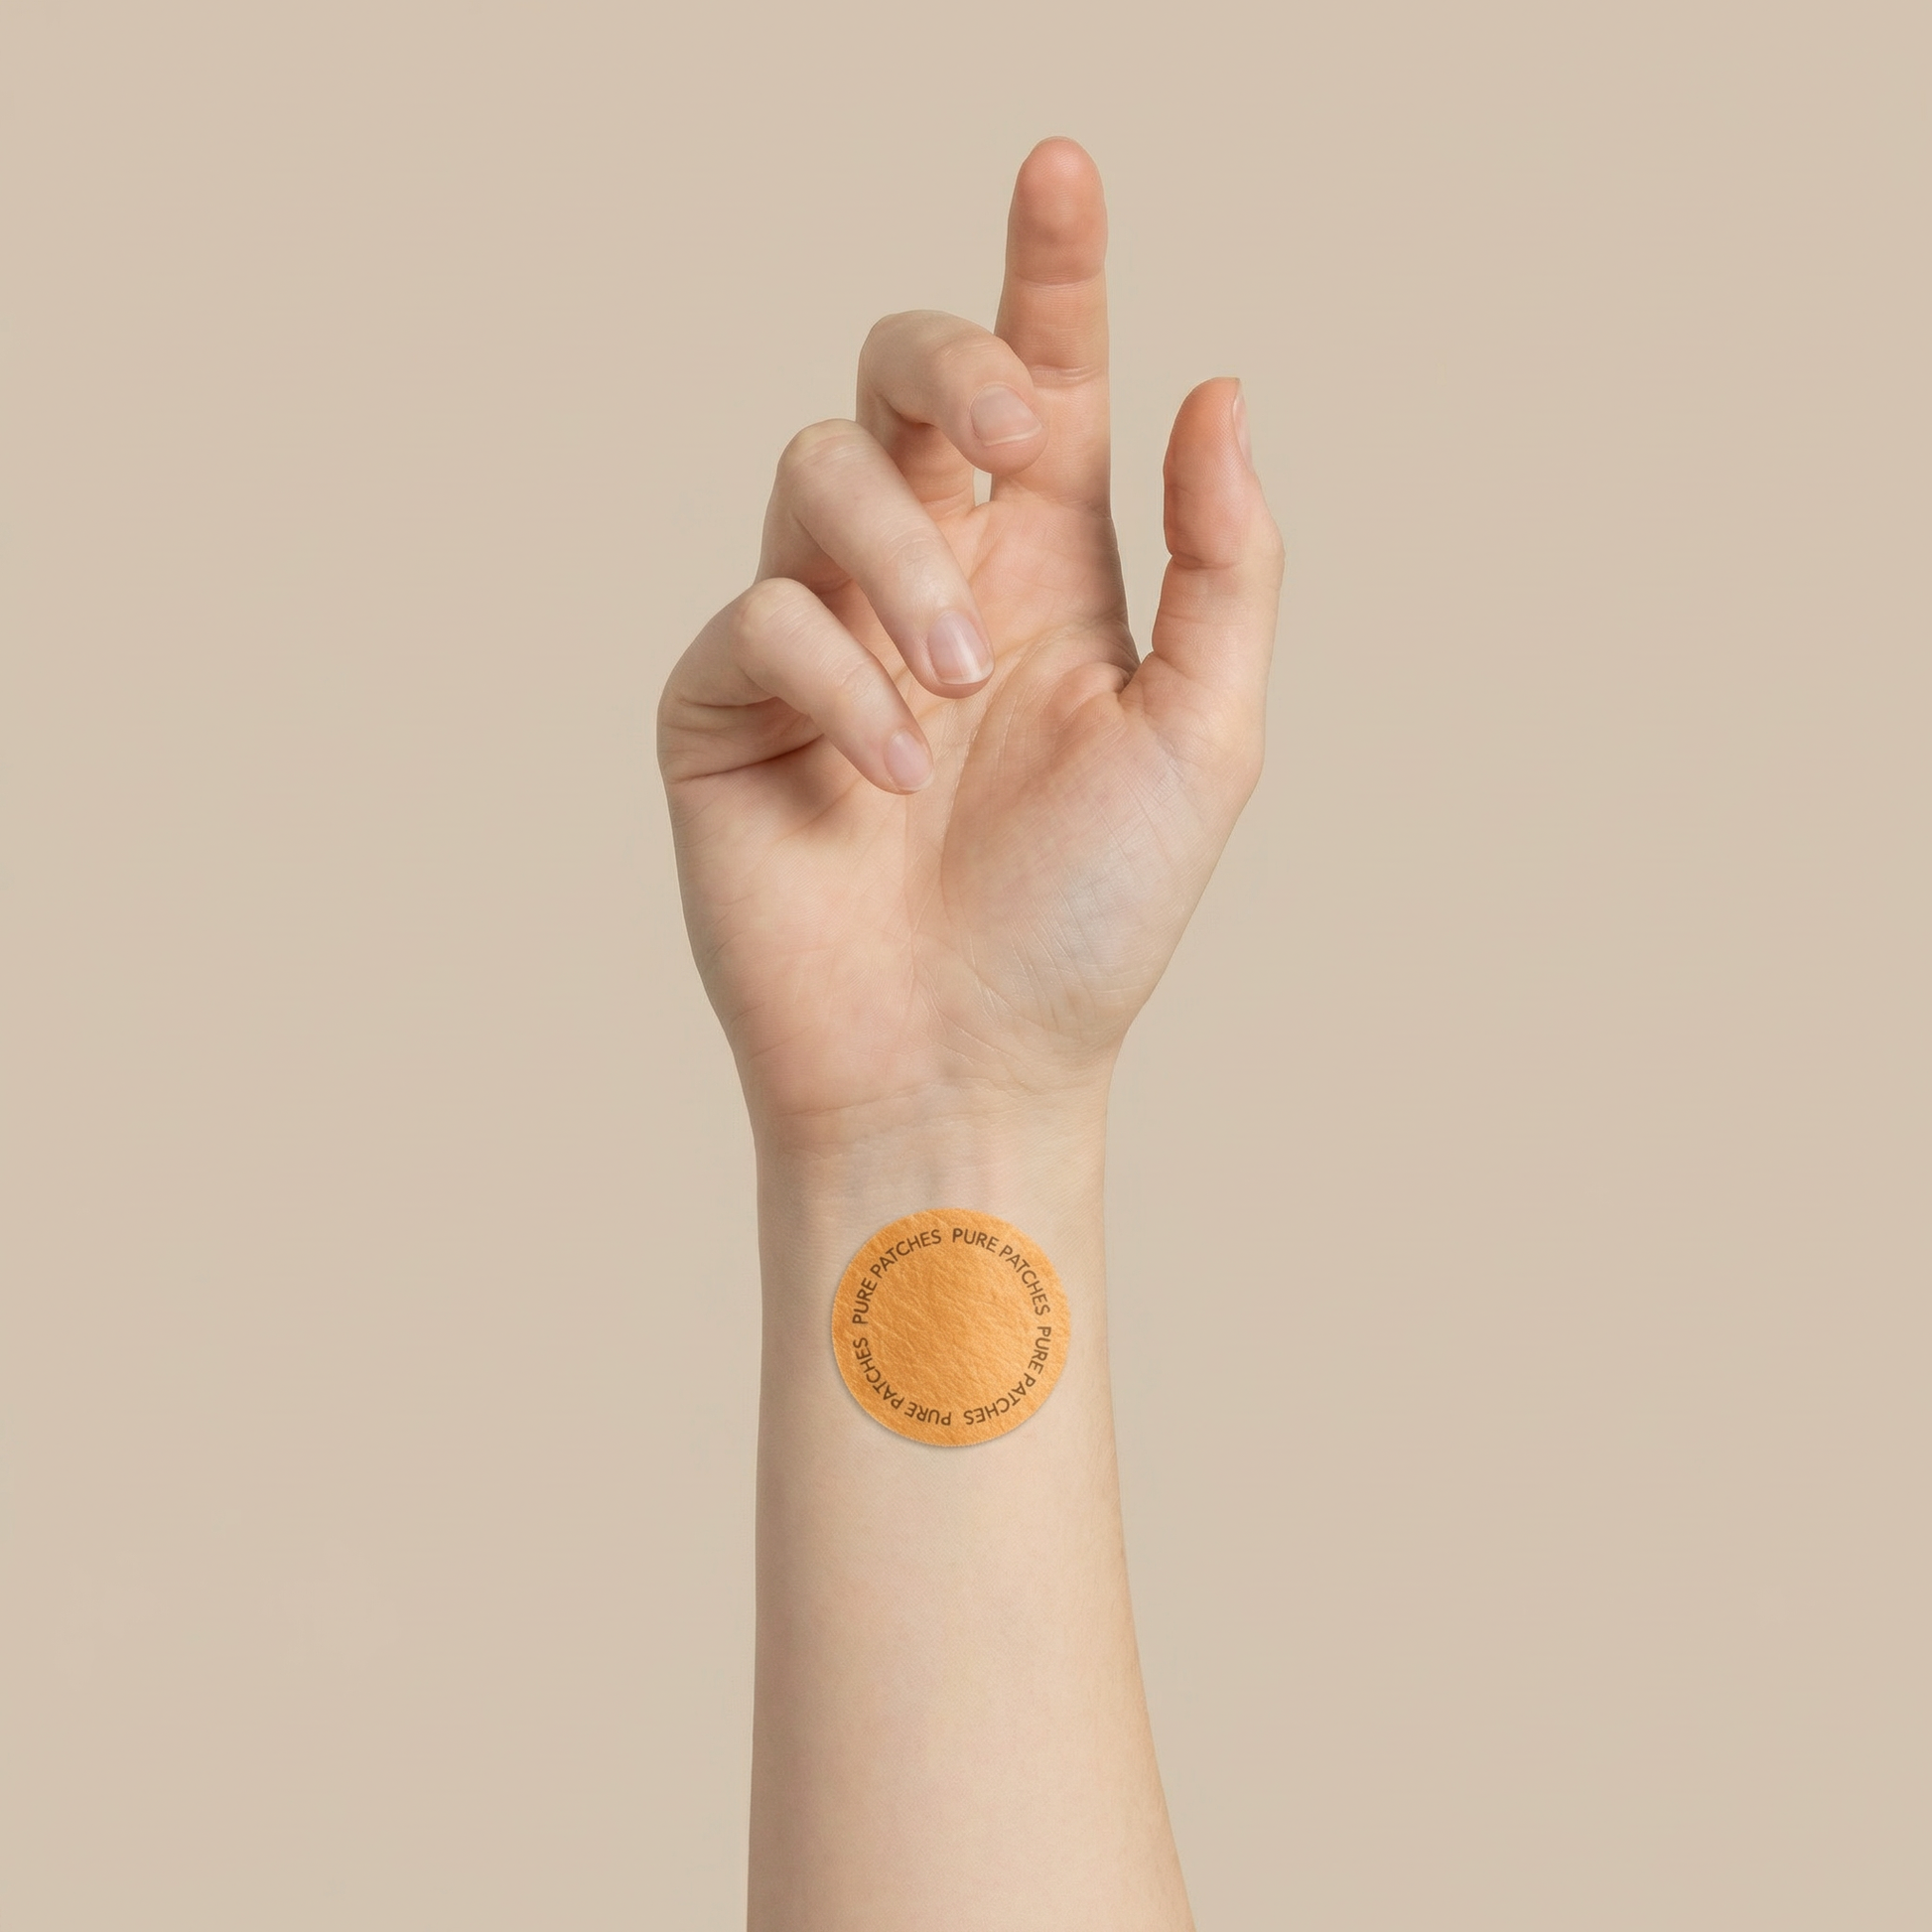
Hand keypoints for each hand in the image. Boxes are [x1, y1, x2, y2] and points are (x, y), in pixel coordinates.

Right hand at [658, 139, 1282, 1149]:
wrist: (965, 1063)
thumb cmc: (1089, 919)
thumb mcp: (1203, 735)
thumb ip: (1218, 562)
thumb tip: (1214, 386)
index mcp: (1047, 572)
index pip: (1045, 381)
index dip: (1050, 268)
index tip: (1064, 165)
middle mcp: (931, 577)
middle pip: (906, 372)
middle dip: (955, 360)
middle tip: (1020, 443)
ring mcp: (819, 633)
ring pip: (822, 468)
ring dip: (901, 560)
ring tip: (957, 689)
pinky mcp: (728, 702)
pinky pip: (759, 614)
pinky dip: (836, 680)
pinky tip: (885, 776)